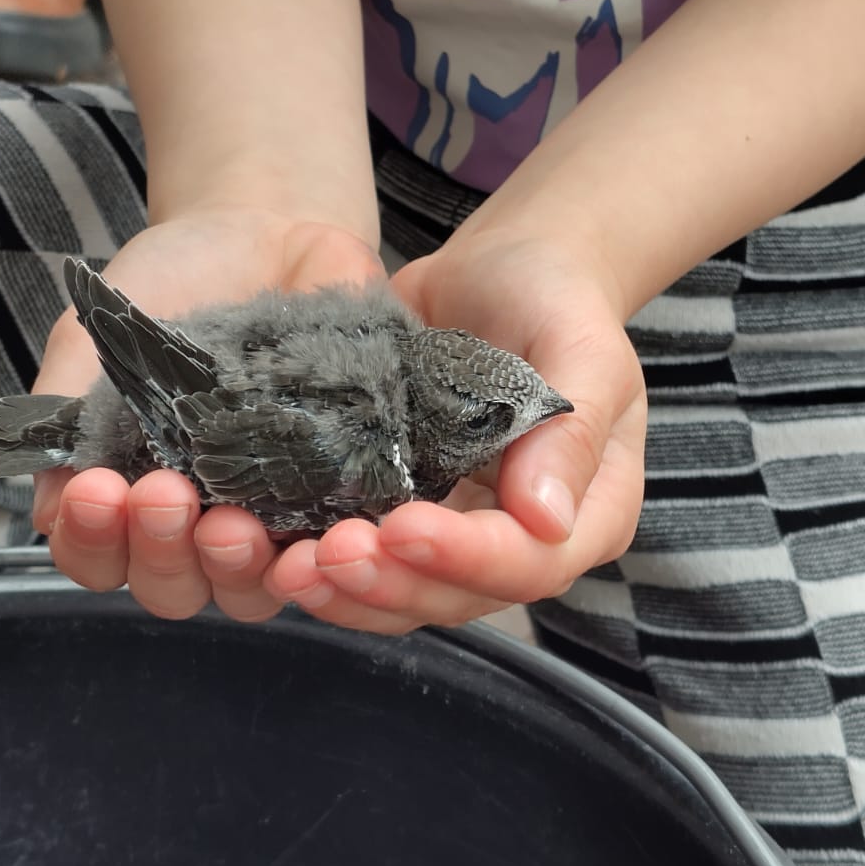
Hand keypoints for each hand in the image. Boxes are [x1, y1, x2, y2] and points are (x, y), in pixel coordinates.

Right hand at [32, 207, 383, 622]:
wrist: (260, 230)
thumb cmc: (167, 287)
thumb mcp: (94, 335)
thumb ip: (65, 412)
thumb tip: (49, 505)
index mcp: (133, 499)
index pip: (102, 561)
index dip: (92, 544)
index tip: (93, 491)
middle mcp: (203, 523)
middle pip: (177, 589)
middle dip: (162, 553)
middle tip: (163, 494)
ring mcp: (277, 516)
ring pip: (255, 588)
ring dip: (236, 566)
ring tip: (231, 522)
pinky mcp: (349, 491)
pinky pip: (342, 541)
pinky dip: (328, 547)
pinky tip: (318, 525)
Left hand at [263, 231, 646, 632]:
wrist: (502, 269)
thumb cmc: (554, 295)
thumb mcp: (582, 345)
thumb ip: (570, 431)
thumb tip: (546, 521)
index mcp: (589, 511)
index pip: (533, 562)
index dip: (467, 558)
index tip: (404, 526)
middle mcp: (526, 540)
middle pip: (462, 596)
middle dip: (392, 583)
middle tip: (329, 553)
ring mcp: (462, 532)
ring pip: (407, 595)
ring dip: (348, 593)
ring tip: (289, 568)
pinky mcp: (406, 511)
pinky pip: (369, 562)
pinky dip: (324, 567)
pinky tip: (275, 553)